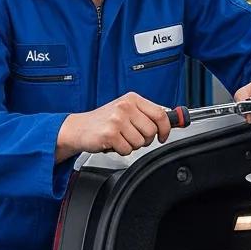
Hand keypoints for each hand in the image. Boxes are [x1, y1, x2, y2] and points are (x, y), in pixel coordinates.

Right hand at [57, 93, 171, 160]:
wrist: (79, 128)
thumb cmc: (104, 121)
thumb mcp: (126, 111)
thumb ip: (146, 115)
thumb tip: (171, 122)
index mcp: (132, 99)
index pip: (160, 114)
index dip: (165, 128)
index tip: (163, 136)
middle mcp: (125, 106)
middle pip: (151, 131)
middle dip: (144, 139)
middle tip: (132, 137)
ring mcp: (117, 119)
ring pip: (140, 142)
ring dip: (131, 145)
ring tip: (120, 138)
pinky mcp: (110, 133)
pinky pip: (127, 150)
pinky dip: (121, 151)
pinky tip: (113, 143)